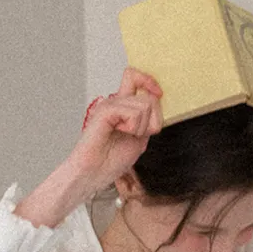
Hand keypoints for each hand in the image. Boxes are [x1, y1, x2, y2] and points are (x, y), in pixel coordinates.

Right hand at [66, 68, 163, 191]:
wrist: (94, 174)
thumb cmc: (111, 161)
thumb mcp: (139, 139)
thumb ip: (148, 121)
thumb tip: (156, 102)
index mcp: (122, 107)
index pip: (135, 78)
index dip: (150, 82)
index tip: (158, 93)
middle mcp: (115, 102)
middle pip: (148, 97)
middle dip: (152, 121)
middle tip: (136, 134)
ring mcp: (109, 104)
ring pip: (144, 105)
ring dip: (141, 127)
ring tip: (124, 135)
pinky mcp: (105, 110)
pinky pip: (133, 112)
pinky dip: (132, 127)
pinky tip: (118, 132)